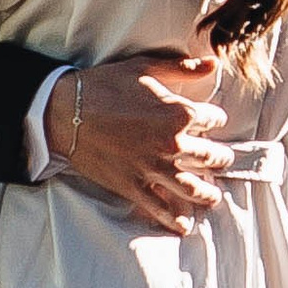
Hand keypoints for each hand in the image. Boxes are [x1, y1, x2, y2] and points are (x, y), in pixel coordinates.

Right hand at [51, 52, 232, 227]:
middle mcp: (172, 144)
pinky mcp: (133, 186)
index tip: (213, 121)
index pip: (213, 120)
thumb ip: (183, 68)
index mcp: (178, 113)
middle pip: (211, 157)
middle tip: (222, 160)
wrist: (65, 112)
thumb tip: (213, 64)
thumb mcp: (145, 68)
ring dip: (207, 194)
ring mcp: (153, 168)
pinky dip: (174, 219)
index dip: (215, 119)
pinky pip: (160, 208)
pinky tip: (184, 224)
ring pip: (193, 188)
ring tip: (212, 196)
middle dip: (220, 158)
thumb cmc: (104, 85)